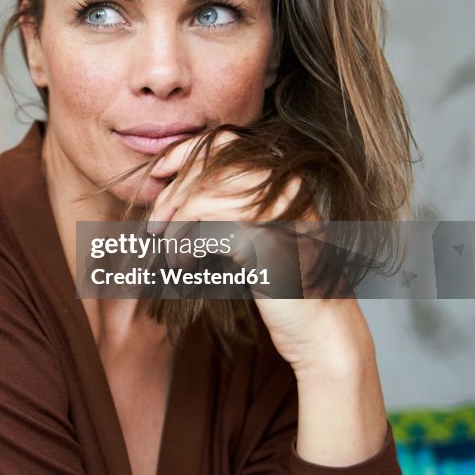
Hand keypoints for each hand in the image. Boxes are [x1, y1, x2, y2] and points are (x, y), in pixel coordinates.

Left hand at [146, 131, 388, 465]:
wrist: (321, 331)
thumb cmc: (281, 284)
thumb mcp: (249, 236)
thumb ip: (222, 206)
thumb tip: (167, 187)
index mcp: (281, 179)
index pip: (224, 143)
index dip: (183, 153)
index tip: (155, 175)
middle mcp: (285, 188)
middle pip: (209, 168)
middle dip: (171, 195)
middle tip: (154, 226)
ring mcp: (282, 213)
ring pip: (205, 198)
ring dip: (175, 224)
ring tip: (166, 247)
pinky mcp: (272, 243)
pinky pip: (213, 230)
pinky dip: (188, 246)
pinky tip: (182, 264)